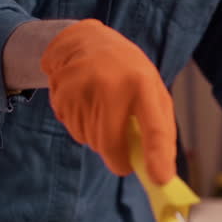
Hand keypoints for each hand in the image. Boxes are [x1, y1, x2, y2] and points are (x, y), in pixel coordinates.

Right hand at [40, 19, 174, 184]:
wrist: (87, 42)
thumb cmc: (129, 75)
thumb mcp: (153, 92)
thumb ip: (159, 131)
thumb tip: (161, 176)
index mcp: (142, 83)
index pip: (153, 126)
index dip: (156, 155)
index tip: (160, 180)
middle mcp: (110, 85)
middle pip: (110, 146)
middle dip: (118, 157)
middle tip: (123, 142)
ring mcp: (80, 89)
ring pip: (91, 143)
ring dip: (100, 138)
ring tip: (104, 107)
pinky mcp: (60, 95)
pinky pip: (75, 133)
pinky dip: (84, 128)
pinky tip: (88, 104)